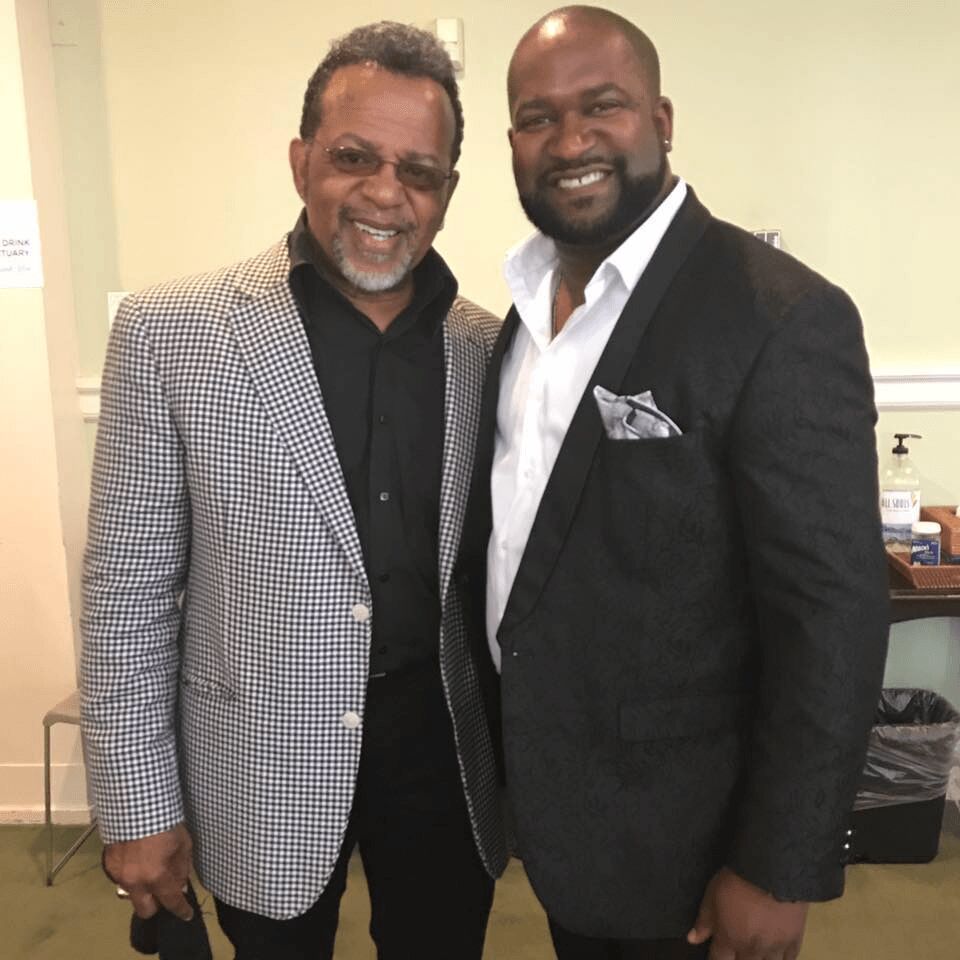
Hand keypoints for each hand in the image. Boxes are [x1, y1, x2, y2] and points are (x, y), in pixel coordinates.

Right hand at [102, 823, 193, 920]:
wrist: (135, 804)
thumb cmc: (165, 821)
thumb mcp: (183, 843)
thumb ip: (182, 868)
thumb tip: (181, 885)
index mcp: (156, 876)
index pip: (171, 902)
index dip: (181, 910)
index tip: (186, 913)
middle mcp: (135, 881)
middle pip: (146, 910)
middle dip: (157, 905)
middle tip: (165, 892)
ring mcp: (119, 875)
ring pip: (132, 894)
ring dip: (143, 888)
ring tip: (151, 869)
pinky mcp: (109, 865)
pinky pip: (122, 878)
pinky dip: (132, 874)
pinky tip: (138, 858)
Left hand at [687, 867, 807, 959]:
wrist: (772, 872)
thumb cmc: (736, 881)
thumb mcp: (712, 895)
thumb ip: (704, 920)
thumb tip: (693, 939)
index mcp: (729, 939)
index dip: (716, 958)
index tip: (716, 953)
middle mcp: (751, 949)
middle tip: (736, 952)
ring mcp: (775, 947)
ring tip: (754, 954)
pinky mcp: (794, 939)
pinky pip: (790, 959)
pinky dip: (783, 958)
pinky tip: (777, 955)